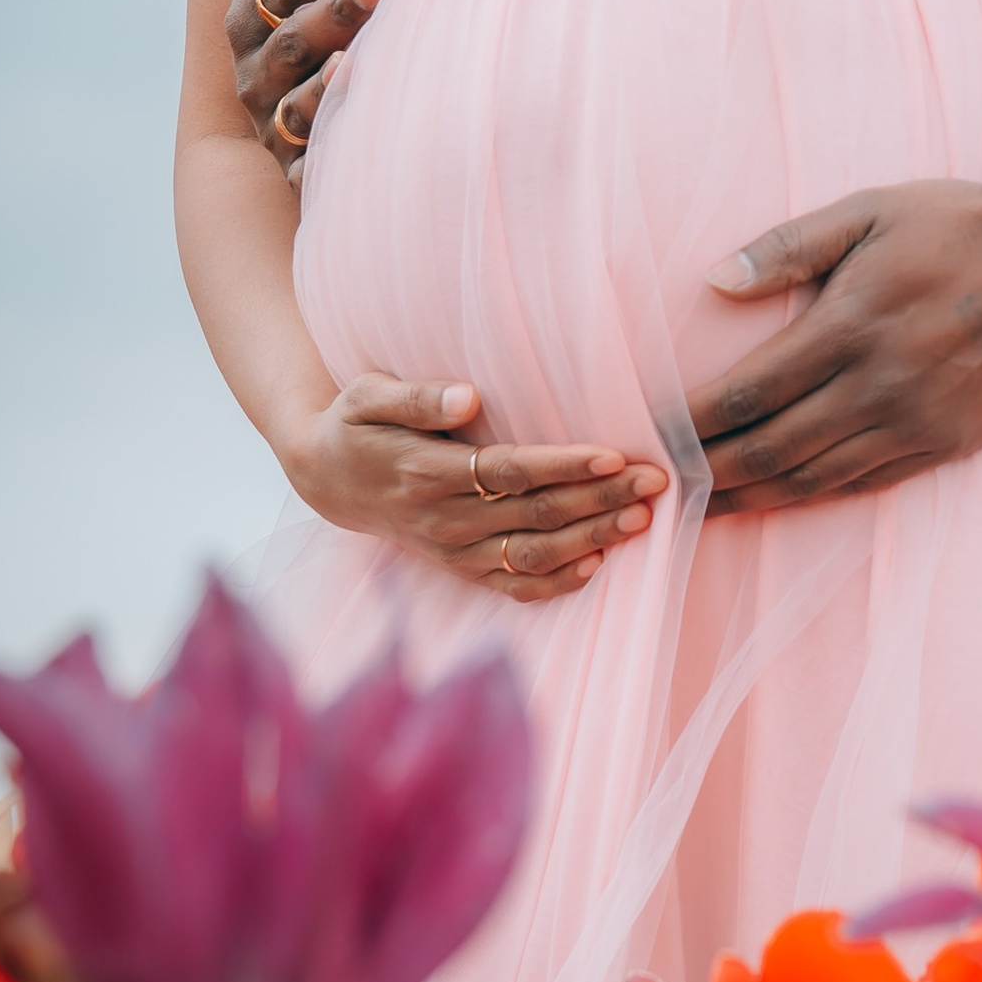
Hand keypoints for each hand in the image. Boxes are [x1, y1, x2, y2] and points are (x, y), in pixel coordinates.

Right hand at [229, 0, 389, 179]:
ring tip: (359, 56)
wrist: (304, 133)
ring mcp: (272, 122)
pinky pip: (306, 160)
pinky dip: (325, 137)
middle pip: (292, 38)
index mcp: (250, 19)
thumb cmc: (321, 35)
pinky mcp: (295, 168)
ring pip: (296, 99)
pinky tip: (350, 117)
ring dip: (330, 76)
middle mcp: (254, 72)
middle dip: (337, 7)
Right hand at [277, 377, 667, 601]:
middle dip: (598, 499)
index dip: (562, 466)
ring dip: (591, 538)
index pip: (508, 472)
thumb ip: (416, 397)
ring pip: (532, 555)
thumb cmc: (356, 424)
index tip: (612, 455)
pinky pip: (512, 586)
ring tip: (642, 518)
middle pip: (533, 514)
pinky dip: (557, 583)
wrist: (327, 478)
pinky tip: (598, 563)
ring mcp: (452, 551)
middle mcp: (442, 520)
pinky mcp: (459, 568)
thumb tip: (467, 397)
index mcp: (424, 473)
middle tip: (654, 480)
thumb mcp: (367, 396)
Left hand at [688, 142, 981, 513]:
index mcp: (852, 325)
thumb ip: (789, 246)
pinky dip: (813, 496)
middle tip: (659, 486)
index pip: (749, 391)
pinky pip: (865, 483)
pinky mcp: (945, 444)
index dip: (692, 420)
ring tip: (702, 506)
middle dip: (709, 472)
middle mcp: (881, 385)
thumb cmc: (954, 226)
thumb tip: (715, 280)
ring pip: (815, 477)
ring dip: (752, 497)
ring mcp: (916, 422)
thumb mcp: (869, 210)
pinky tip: (778, 499)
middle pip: (772, 449)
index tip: (649, 431)